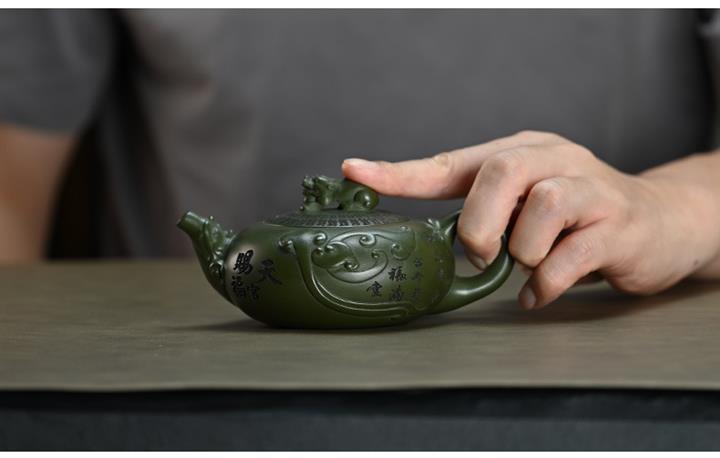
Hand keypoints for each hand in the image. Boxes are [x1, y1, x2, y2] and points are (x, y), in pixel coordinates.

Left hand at [342, 131, 718, 308]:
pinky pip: (570, 257)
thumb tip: (422, 245)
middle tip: (479, 253)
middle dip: (479, 221)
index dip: (400, 173)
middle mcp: (554, 160)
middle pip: (502, 172)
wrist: (660, 220)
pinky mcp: (617, 226)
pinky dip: (546, 283)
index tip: (354, 173)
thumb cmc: (575, 213)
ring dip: (522, 252)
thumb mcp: (524, 200)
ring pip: (541, 209)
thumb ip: (481, 213)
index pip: (450, 162)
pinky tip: (540, 291)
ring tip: (526, 265)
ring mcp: (590, 190)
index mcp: (519, 152)